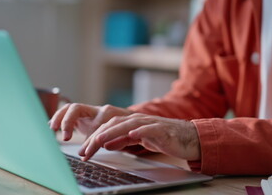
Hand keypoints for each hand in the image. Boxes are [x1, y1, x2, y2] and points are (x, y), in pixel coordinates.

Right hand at [49, 103, 131, 140]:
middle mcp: (96, 110)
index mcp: (107, 113)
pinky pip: (68, 112)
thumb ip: (110, 143)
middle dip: (67, 121)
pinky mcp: (82, 115)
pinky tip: (51, 125)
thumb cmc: (125, 129)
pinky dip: (59, 118)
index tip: (79, 148)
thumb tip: (92, 151)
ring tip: (52, 128)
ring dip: (59, 117)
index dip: (84, 133)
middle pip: (76, 108)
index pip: (93, 122)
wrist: (129, 119)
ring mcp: (88, 111)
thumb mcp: (122, 136)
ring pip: (70, 108)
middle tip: (65, 137)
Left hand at [78, 113, 200, 161]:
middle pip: (113, 126)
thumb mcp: (138, 141)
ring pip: (127, 125)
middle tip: (85, 151)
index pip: (108, 128)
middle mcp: (138, 121)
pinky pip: (149, 129)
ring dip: (111, 133)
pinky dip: (139, 131)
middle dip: (96, 138)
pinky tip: (131, 134)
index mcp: (131, 124)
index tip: (83, 151)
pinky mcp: (162, 130)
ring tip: (99, 141)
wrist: (188, 138)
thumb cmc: (164, 139)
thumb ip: (122, 140)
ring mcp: (150, 124)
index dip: (94, 139)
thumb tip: (105, 144)